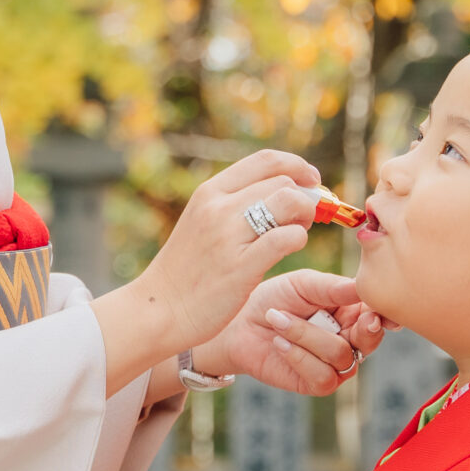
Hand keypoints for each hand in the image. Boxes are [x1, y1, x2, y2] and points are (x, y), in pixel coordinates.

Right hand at [90, 148, 317, 390]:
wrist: (157, 310)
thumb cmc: (186, 271)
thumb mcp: (201, 223)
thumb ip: (234, 205)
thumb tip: (281, 191)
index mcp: (210, 192)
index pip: (265, 160)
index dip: (297, 165)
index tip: (312, 179)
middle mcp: (218, 207)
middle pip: (282, 181)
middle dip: (306, 196)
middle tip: (307, 217)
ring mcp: (228, 236)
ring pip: (288, 202)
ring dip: (305, 215)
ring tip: (299, 231)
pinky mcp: (241, 266)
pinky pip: (286, 238)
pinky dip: (298, 239)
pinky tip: (292, 248)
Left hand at [216, 271, 389, 395]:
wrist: (239, 326)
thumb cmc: (274, 299)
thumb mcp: (302, 284)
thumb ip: (331, 287)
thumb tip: (361, 287)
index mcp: (351, 312)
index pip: (378, 314)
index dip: (384, 315)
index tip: (376, 312)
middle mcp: (349, 340)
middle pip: (370, 340)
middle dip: (360, 329)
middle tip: (345, 316)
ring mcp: (334, 365)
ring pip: (341, 356)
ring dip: (307, 336)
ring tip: (277, 320)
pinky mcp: (316, 384)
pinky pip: (322, 376)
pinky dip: (299, 357)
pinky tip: (279, 343)